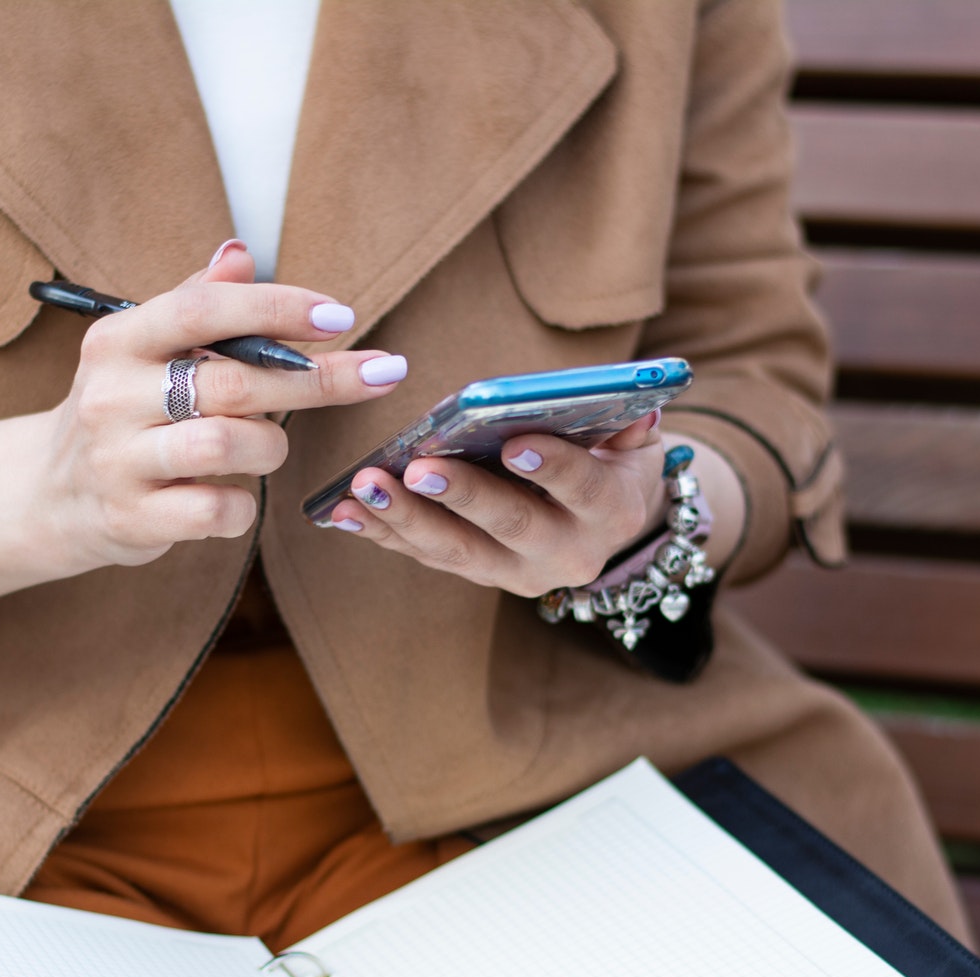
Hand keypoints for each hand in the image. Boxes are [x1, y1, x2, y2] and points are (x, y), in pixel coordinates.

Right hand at [23, 241, 408, 575]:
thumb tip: (240, 253)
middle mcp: (112, 395)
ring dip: (270, 447)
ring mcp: (118, 460)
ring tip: (265, 447)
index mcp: (118, 340)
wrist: (52, 495)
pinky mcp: (133, 518)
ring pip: (229, 446)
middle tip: (381, 373)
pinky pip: (220, 511)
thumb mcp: (143, 350)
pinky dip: (244, 505)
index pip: (203, 310)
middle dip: (317, 379)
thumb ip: (194, 303)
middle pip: (233, 382)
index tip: (340, 316)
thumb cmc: (122, 412)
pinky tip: (233, 496)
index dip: (276, 309)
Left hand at [326, 412, 667, 597]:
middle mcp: (566, 554)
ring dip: (405, 518)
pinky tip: (342, 510)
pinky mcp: (478, 573)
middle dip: (460, 496)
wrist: (607, 522)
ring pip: (457, 551)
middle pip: (510, 527)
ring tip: (362, 486)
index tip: (515, 445)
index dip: (551, 468)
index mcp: (612, 513)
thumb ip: (629, 420)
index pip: (582, 489)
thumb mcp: (637, 441)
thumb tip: (625, 400)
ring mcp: (517, 571)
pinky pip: (426, 555)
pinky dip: (383, 532)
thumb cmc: (616, 461)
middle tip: (416, 468)